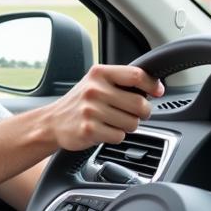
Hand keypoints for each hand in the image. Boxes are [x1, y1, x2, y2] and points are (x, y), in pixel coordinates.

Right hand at [45, 65, 164, 150]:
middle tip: (133, 113)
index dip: (152, 84)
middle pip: (139, 103)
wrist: (52, 122)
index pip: (136, 75)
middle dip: (142, 112)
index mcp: (99, 73)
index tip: (157, 91)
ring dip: (128, 126)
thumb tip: (154, 87)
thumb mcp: (96, 83)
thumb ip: (120, 81)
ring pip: (132, 123)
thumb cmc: (80, 102)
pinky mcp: (89, 130)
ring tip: (113, 122)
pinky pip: (119, 137)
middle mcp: (94, 90)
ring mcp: (90, 110)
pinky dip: (115, 136)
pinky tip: (103, 130)